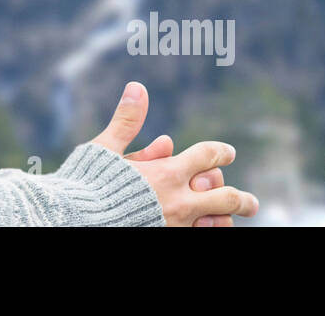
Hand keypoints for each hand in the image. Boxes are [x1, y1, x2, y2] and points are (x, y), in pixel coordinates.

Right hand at [90, 80, 259, 226]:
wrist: (75, 219)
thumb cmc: (87, 182)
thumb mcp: (105, 148)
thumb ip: (127, 120)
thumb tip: (137, 86)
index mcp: (166, 172)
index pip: (206, 156)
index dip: (220, 152)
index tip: (228, 152)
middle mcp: (178, 200)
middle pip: (224, 195)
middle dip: (240, 198)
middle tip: (249, 201)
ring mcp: (175, 225)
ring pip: (217, 223)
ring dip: (228, 220)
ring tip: (234, 223)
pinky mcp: (166, 238)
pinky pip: (200, 237)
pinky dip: (209, 232)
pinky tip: (212, 229)